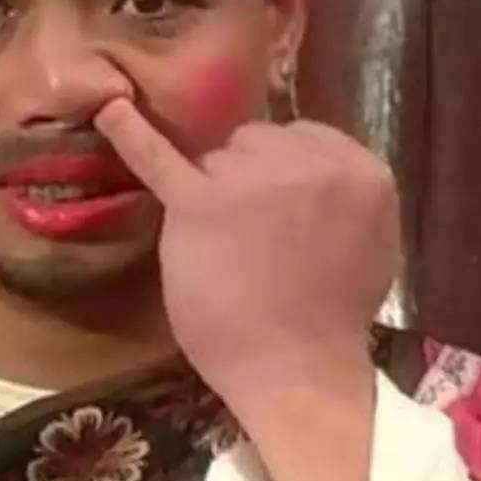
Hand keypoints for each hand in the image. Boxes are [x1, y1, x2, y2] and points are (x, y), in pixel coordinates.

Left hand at [95, 98, 399, 480]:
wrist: (297, 370)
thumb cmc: (333, 316)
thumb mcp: (372, 237)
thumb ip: (341, 190)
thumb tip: (307, 162)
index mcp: (360, 168)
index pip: (302, 138)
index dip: (285, 178)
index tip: (284, 218)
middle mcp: (310, 161)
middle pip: (255, 142)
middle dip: (250, 181)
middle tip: (255, 241)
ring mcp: (251, 178)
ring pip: (215, 157)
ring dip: (215, 193)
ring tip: (228, 249)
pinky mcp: (199, 203)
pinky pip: (158, 157)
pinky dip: (128, 133)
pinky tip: (107, 110)